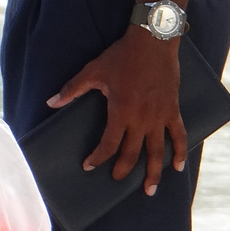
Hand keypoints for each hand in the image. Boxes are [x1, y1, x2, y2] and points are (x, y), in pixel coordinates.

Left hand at [47, 30, 186, 195]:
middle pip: (132, 153)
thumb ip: (72, 89)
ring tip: (149, 189)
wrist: (152, 41)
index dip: (98, 158)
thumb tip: (51, 102)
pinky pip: (178, 135)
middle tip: (117, 179)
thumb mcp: (93, 71)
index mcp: (121, 111)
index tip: (89, 166)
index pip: (108, 145)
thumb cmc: (121, 56)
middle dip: (123, 170)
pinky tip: (177, 166)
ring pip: (157, 151)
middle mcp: (141, 119)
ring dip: (153, 173)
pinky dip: (179, 152)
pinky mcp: (173, 110)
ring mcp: (159, 116)